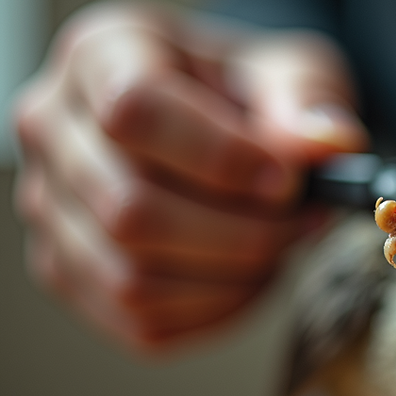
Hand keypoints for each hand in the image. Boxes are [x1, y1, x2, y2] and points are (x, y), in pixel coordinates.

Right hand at [14, 2, 367, 348]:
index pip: (132, 110)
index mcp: (100, 55)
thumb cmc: (248, 94)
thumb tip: (325, 147)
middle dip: (240, 232)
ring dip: (231, 279)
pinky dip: (215, 311)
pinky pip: (142, 321)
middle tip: (303, 223)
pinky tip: (254, 277)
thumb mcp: (290, 74)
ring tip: (282, 248)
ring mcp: (51, 208)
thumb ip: (306, 104)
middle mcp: (54, 130)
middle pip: (130, 209)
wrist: (221, 124)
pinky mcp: (71, 272)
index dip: (220, 157)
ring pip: (132, 278)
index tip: (288, 180)